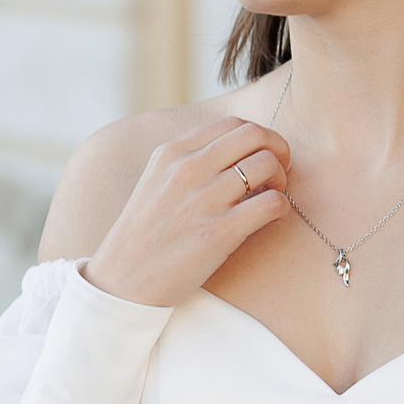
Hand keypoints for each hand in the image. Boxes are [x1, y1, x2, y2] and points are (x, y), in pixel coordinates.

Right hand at [84, 119, 291, 306]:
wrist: (122, 280)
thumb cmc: (146, 234)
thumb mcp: (156, 182)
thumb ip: (189, 161)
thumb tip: (237, 150)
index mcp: (172, 152)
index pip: (233, 123)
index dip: (260, 137)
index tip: (262, 156)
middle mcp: (187, 169)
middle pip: (255, 134)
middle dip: (278, 150)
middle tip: (278, 172)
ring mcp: (202, 199)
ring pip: (267, 163)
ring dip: (281, 179)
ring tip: (271, 196)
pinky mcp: (218, 232)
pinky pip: (271, 203)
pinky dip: (281, 206)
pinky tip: (271, 217)